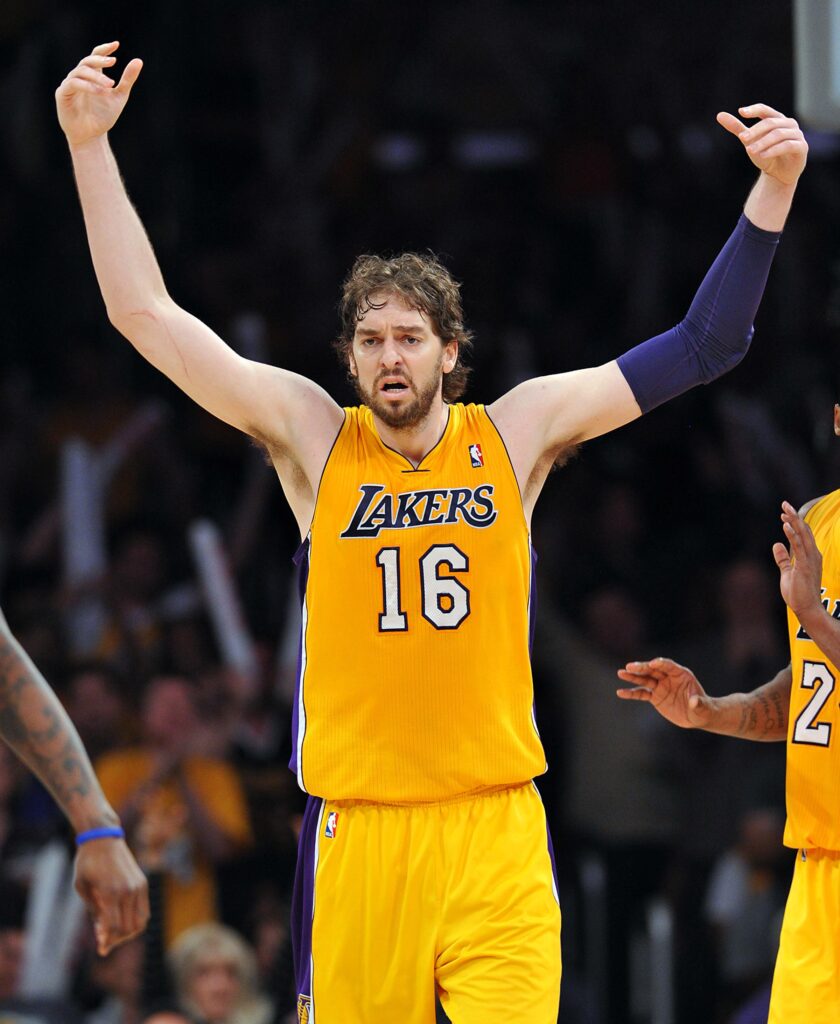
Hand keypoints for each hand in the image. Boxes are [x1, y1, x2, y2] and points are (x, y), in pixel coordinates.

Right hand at [56, 42, 142, 147]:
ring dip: (96, 76)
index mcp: (92, 75)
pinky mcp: (63, 94)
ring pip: (80, 72)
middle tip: (113, 62)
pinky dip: (87, 86)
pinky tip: (99, 92)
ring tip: (110, 85)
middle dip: (100, 60)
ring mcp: (69, 84)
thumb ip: (127, 80)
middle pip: (87, 61)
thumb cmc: (103, 116)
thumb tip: (138, 61)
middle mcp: (79, 77)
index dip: (104, 49)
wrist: (91, 136)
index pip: (95, 56)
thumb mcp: (119, 96)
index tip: (116, 45)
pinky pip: (73, 84)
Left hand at [74, 838, 149, 955]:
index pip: (113, 927)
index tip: (100, 949)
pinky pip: (144, 910)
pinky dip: (136, 920)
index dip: (107, 941)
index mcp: (110, 893)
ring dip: (128, 933)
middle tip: (104, 942)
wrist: (103, 837)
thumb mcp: (82, 888)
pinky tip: (122, 920)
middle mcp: (128, 890)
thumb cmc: (87, 862)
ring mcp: (138, 886)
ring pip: (141, 922)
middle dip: (116, 940)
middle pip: (128, 928)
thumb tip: (102, 931)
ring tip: (114, 932)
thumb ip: (94, 910)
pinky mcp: (143, 883)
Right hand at [616, 657, 714, 728]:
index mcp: (680, 674)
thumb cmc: (702, 708)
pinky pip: (641, 693)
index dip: (661, 664)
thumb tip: (695, 702)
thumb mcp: (702, 706)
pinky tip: (620, 692)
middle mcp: (668, 677)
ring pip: (644, 679)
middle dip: (642, 668)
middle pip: (652, 670)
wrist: (697, 715)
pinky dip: (631, 693)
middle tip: (629, 667)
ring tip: (621, 673)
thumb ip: (698, 703)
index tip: (652, 664)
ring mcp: (660, 686)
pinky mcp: (654, 696)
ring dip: (632, 677)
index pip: (668, 665)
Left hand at [717, 104, 807, 185]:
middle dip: (755, 131)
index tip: (741, 112)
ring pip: (778, 134)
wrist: (778, 175)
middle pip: (770, 123)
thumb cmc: (765, 155)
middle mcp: (789, 124)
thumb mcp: (749, 141)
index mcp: (777, 119)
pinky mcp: (801, 147)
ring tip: (750, 150)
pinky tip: (762, 156)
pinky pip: (787, 145)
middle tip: (742, 139)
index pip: (765, 110)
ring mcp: (797, 135)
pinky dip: (773, 150)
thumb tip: (719, 115)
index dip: (754, 110)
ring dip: (763, 142)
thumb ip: (737, 128)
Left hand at [773, 500, 823, 621]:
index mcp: (810, 556)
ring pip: (803, 535)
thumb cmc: (798, 592)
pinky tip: (786, 526)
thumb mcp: (788, 571)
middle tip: (784, 504)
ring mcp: (810, 560)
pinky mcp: (805, 566)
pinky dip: (793, 535)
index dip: (794, 523)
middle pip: (804, 531)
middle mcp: (813, 555)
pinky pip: (799, 547)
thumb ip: (783, 558)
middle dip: (794, 517)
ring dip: (794, 522)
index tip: (783, 514)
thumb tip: (776, 544)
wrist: (807, 609)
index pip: (803, 534)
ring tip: (785, 510)